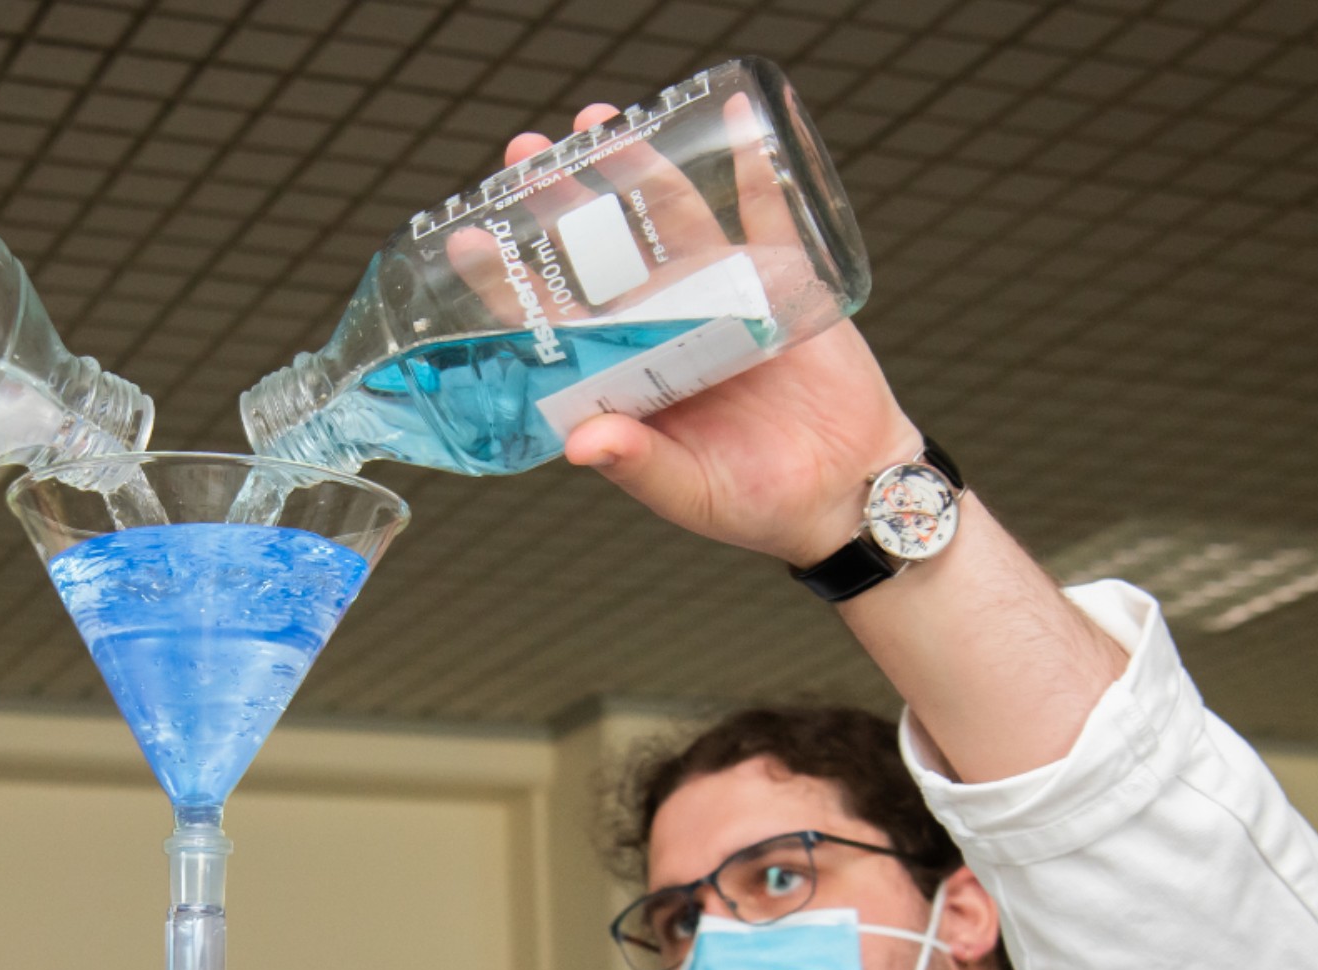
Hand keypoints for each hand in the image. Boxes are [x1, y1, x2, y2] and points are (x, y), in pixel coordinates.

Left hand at [485, 100, 924, 566]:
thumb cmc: (758, 504)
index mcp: (626, 373)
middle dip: (563, 199)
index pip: (554, 318)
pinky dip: (753, 165)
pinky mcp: (779, 282)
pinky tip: (735, 116)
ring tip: (598, 119)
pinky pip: (765, 212)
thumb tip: (581, 443)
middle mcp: (662, 326)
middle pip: (601, 251)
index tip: (467, 238)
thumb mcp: (691, 492)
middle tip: (527, 150)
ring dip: (636, 166)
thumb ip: (640, 466)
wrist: (850, 492)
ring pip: (667, 218)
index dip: (509, 280)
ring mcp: (718, 297)